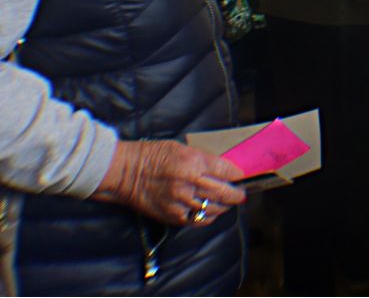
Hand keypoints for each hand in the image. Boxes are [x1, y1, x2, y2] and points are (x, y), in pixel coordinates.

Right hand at [92, 140, 245, 226]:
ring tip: (228, 202)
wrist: (127, 173)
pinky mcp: (173, 216)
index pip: (224, 170)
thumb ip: (201, 159)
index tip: (241, 175)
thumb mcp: (180, 148)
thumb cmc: (152, 155)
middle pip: (223, 192)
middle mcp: (189, 183)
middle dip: (237, 194)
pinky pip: (198, 220)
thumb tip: (220, 167)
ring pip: (214, 208)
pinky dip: (209, 217)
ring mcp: (182, 202)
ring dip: (225, 206)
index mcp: (192, 162)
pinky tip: (212, 212)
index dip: (236, 174)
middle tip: (241, 193)